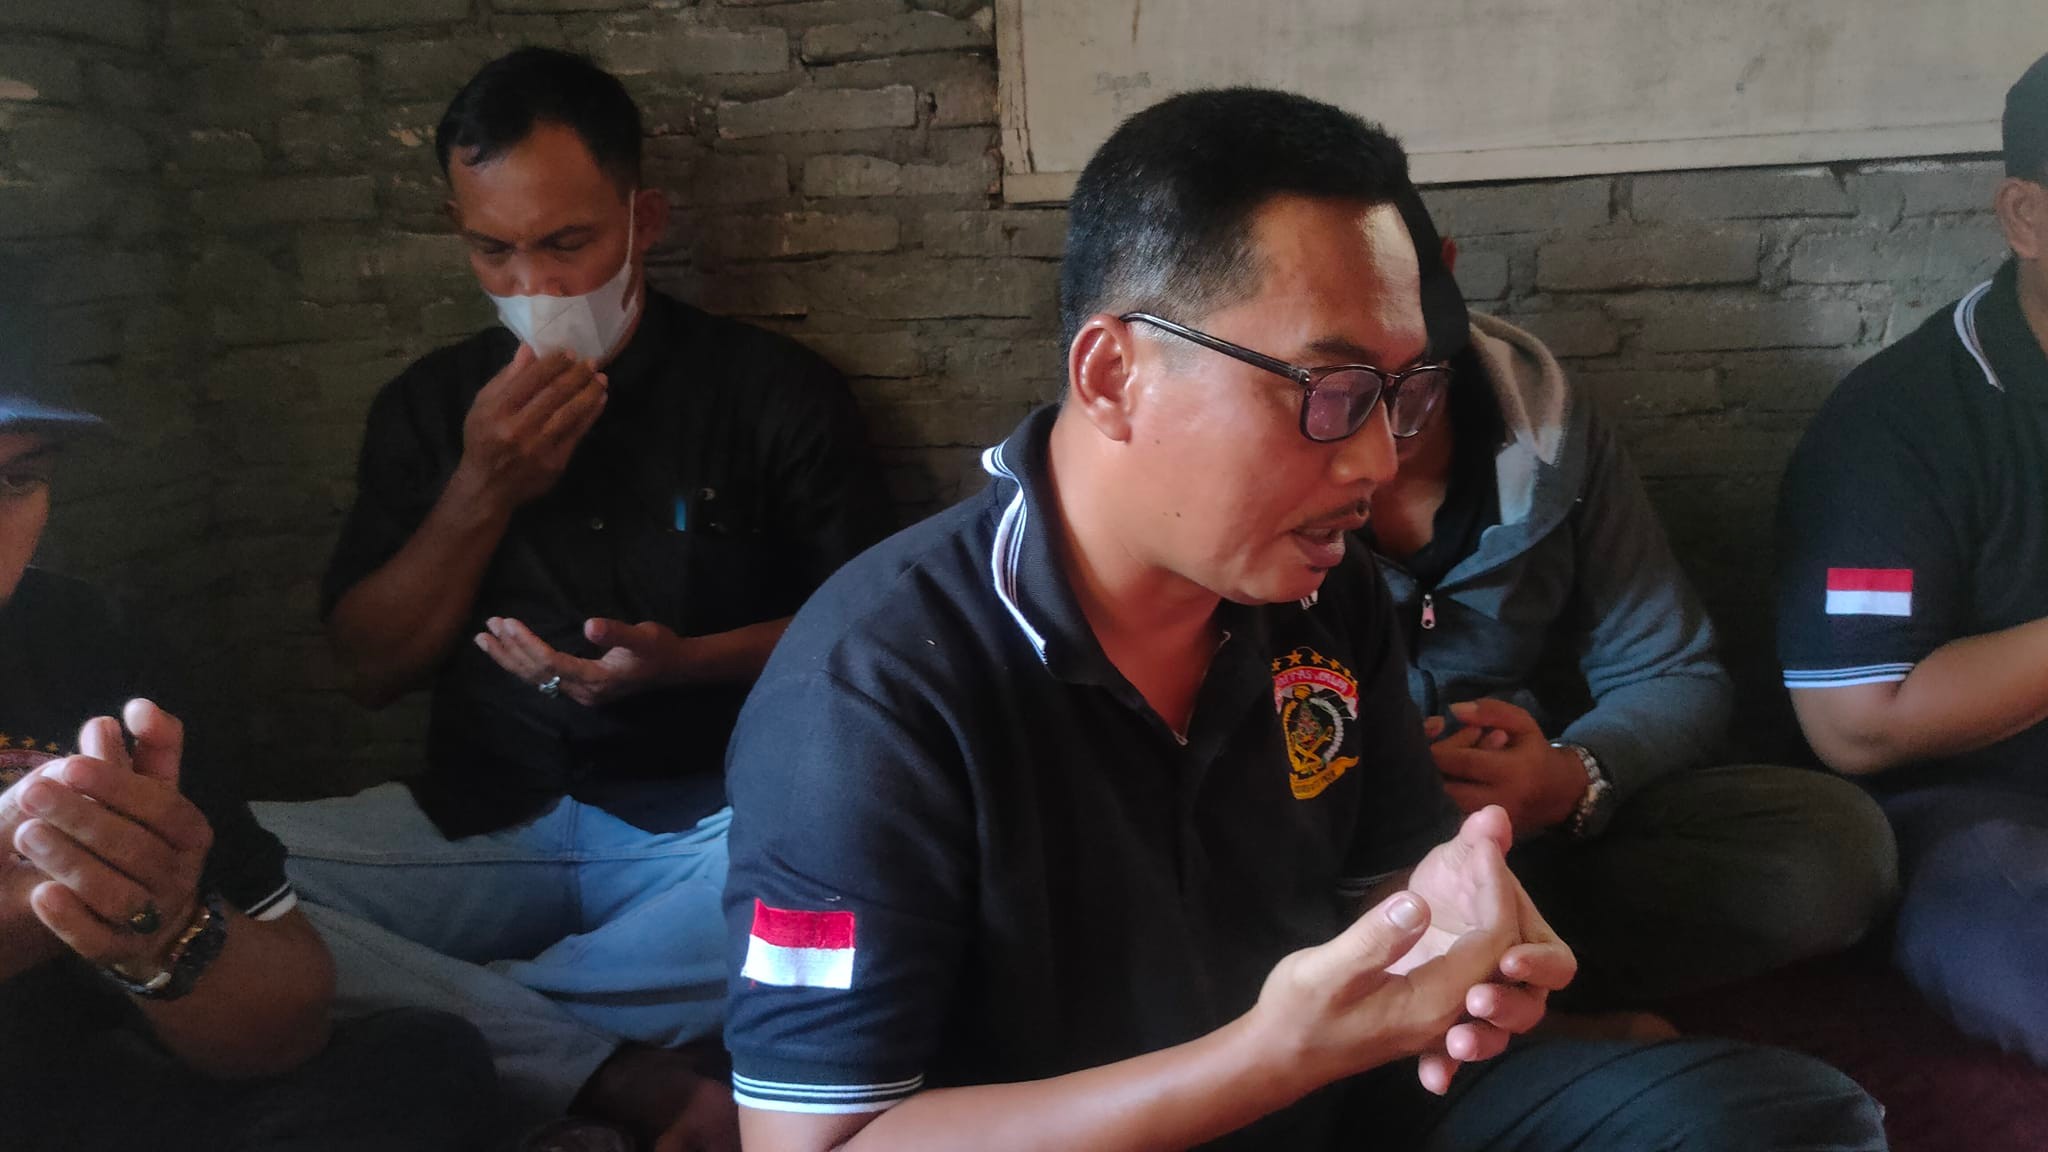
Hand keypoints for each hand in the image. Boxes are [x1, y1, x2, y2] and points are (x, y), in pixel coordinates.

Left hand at [8, 701, 213, 976]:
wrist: (159, 924)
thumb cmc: (146, 842)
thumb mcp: (152, 795)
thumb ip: (149, 751)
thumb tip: (137, 708)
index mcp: (191, 834)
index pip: (163, 807)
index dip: (119, 785)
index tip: (68, 763)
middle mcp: (179, 877)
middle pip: (135, 849)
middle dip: (82, 818)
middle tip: (31, 793)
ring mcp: (152, 918)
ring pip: (116, 895)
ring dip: (70, 862)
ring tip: (25, 835)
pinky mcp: (120, 953)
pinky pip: (97, 939)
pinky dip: (69, 918)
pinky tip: (41, 894)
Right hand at [455, 344, 608, 511]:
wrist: (488, 487)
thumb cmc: (484, 440)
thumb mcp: (483, 406)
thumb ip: (506, 378)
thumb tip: (529, 349)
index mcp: (497, 410)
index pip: (531, 379)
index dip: (554, 363)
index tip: (570, 353)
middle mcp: (517, 428)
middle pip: (554, 394)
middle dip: (577, 374)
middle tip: (592, 362)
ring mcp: (538, 447)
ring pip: (570, 412)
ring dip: (589, 392)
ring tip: (601, 378)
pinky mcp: (554, 463)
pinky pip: (577, 433)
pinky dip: (591, 414)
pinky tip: (599, 400)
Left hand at [475, 616, 683, 707]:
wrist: (675, 667)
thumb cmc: (659, 649)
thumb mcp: (642, 636)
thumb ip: (616, 632)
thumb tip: (589, 626)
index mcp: (594, 679)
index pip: (550, 663)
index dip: (527, 644)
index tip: (508, 623)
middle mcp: (582, 691)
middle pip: (536, 674)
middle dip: (509, 651)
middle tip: (487, 628)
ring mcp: (580, 692)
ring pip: (536, 678)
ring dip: (510, 659)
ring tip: (486, 639)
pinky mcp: (580, 687)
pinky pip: (543, 678)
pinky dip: (522, 664)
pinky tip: (509, 654)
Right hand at [1247, 808, 1526, 1097]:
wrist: (1281, 1057)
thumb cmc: (1297, 1013)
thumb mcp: (1325, 972)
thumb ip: (1375, 940)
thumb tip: (1419, 903)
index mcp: (1434, 1001)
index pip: (1493, 940)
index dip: (1494, 889)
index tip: (1483, 843)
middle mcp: (1448, 1012)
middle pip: (1501, 949)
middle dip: (1499, 893)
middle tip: (1484, 844)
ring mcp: (1440, 1016)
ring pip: (1489, 960)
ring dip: (1490, 911)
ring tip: (1477, 865)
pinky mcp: (1427, 1011)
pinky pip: (1468, 970)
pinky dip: (1472, 932)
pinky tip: (1460, 902)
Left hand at [1395, 806, 1575, 1092]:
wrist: (1409, 914)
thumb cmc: (1447, 883)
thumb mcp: (1457, 858)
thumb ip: (1479, 844)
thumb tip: (1493, 815)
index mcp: (1529, 944)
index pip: (1555, 963)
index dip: (1538, 962)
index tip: (1509, 958)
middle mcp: (1515, 983)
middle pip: (1530, 1007)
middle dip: (1508, 1007)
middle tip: (1478, 1000)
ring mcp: (1484, 1009)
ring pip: (1496, 1036)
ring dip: (1480, 1042)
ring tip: (1455, 1044)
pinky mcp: (1448, 1028)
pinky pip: (1451, 1058)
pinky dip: (1443, 1069)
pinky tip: (1430, 1079)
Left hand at [1425, 699, 1584, 835]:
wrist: (1560, 795)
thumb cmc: (1536, 753)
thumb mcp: (1522, 724)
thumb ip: (1491, 712)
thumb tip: (1454, 710)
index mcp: (1513, 771)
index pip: (1464, 762)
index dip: (1440, 748)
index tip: (1428, 733)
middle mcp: (1501, 800)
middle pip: (1449, 788)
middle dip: (1432, 768)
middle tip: (1430, 749)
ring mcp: (1490, 822)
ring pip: (1447, 805)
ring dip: (1435, 783)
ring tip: (1442, 763)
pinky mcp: (1484, 834)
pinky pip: (1453, 816)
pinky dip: (1442, 797)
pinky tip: (1447, 778)